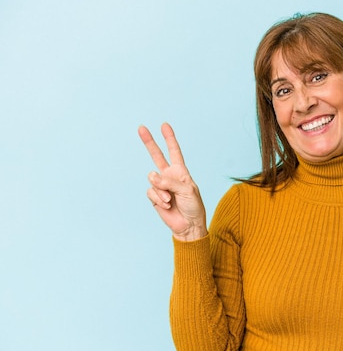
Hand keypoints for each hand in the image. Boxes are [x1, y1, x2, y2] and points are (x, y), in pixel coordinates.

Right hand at [138, 123, 206, 240]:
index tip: (164, 125)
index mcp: (180, 172)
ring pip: (152, 179)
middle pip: (157, 156)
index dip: (169, 139)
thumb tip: (152, 176)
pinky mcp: (154, 197)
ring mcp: (160, 186)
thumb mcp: (188, 190)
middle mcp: (169, 176)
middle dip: (149, 142)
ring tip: (170, 200)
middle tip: (141, 128)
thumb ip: (170, 181)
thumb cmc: (193, 207)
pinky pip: (151, 192)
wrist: (188, 225)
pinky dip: (158, 199)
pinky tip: (166, 205)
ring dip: (161, 190)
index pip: (174, 152)